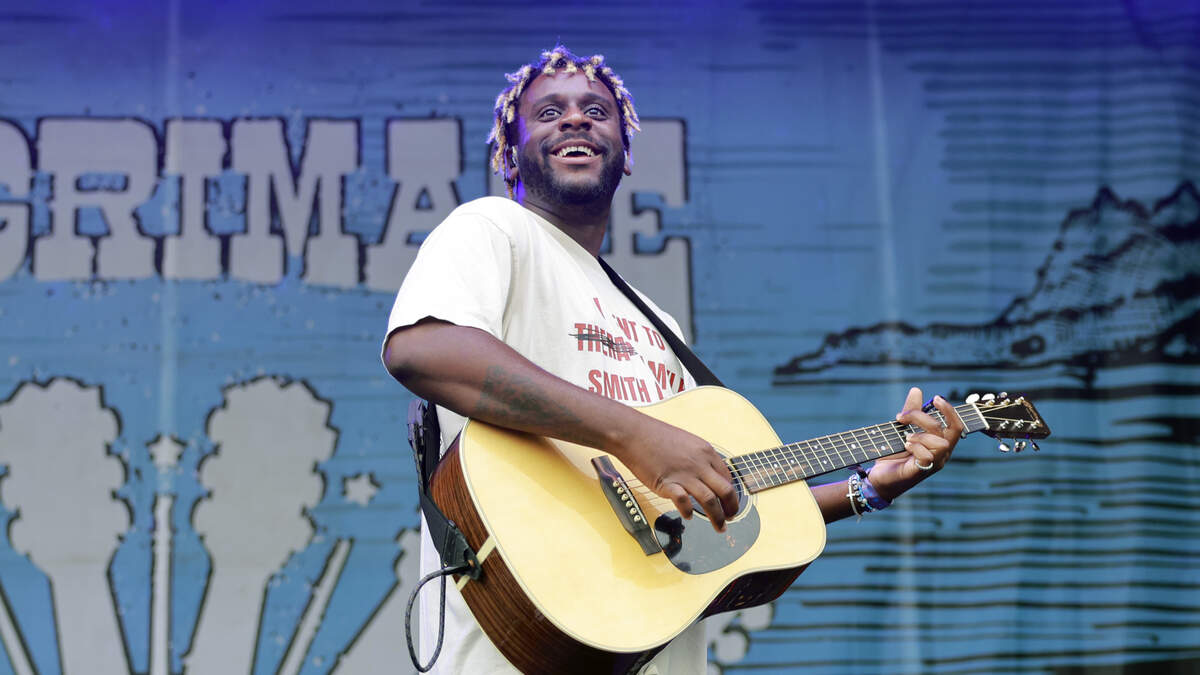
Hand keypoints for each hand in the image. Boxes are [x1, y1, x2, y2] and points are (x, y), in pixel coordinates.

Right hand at [611, 415, 738, 531]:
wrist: (634, 433)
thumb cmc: (656, 436)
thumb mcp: (687, 442)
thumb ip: (699, 459)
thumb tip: (706, 476)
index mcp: (706, 452)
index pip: (727, 478)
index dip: (731, 494)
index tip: (729, 503)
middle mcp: (699, 464)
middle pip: (725, 491)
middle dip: (731, 509)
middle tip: (730, 519)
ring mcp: (684, 474)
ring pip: (710, 501)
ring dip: (717, 518)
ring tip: (719, 527)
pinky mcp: (667, 483)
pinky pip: (684, 502)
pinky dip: (688, 512)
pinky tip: (688, 516)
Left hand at [867, 387, 962, 501]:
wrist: (879, 477)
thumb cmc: (893, 454)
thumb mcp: (901, 429)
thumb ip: (911, 411)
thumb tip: (917, 390)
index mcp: (940, 443)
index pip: (956, 425)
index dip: (950, 411)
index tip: (936, 398)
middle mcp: (942, 454)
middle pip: (949, 430)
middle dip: (924, 418)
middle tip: (902, 417)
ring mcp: (933, 464)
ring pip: (941, 444)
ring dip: (921, 435)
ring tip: (905, 437)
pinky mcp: (921, 472)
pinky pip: (928, 457)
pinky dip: (916, 447)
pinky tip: (906, 446)